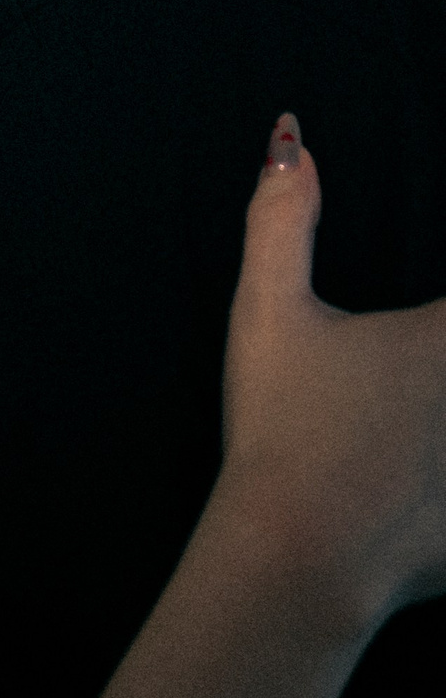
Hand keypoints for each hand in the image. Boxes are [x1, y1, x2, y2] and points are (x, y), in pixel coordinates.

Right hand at [218, 115, 445, 630]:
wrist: (296, 562)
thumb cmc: (283, 433)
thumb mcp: (269, 314)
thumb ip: (281, 218)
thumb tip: (290, 135)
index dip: (441, 305)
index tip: (429, 313)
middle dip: (440, 354)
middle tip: (417, 365)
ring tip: (431, 408)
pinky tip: (440, 482)